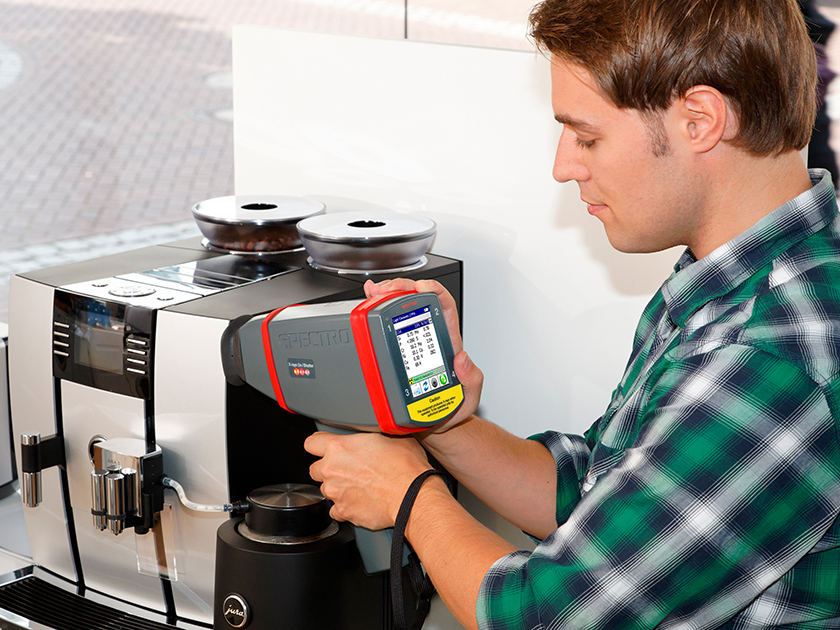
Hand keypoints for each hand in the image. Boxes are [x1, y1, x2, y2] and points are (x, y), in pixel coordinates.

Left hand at [304, 431, 432, 529]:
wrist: (413, 496)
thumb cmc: (406, 467)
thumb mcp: (392, 437)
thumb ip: (372, 436)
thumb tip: (376, 435)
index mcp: (340, 446)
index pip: (312, 443)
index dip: (319, 445)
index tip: (325, 449)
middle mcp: (332, 469)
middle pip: (315, 468)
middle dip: (328, 469)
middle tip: (347, 469)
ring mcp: (335, 492)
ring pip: (325, 489)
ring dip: (337, 488)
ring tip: (358, 487)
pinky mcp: (343, 511)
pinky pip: (335, 510)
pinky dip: (345, 507)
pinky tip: (359, 502)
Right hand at [364, 278, 483, 430]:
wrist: (430, 427)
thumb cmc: (449, 409)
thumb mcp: (468, 399)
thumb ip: (472, 380)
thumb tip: (464, 359)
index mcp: (445, 343)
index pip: (444, 307)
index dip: (434, 291)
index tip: (421, 287)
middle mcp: (427, 339)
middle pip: (416, 302)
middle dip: (401, 288)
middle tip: (386, 289)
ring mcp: (407, 344)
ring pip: (397, 310)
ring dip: (384, 296)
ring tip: (372, 292)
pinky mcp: (391, 353)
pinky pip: (383, 327)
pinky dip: (373, 310)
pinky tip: (366, 301)